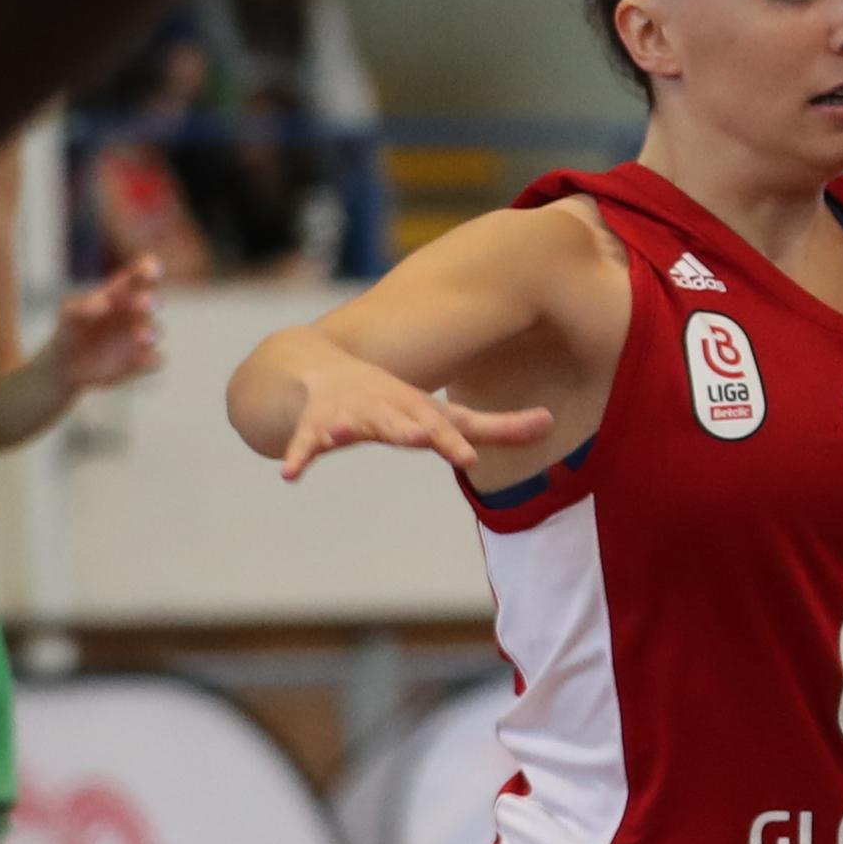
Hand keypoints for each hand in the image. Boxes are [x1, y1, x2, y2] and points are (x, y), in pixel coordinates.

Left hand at [43, 262, 163, 393]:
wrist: (68, 366)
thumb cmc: (71, 330)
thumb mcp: (69, 314)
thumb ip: (82, 306)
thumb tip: (103, 303)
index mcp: (123, 292)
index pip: (141, 276)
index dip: (148, 270)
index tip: (149, 271)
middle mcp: (137, 312)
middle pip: (151, 301)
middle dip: (149, 302)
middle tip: (141, 303)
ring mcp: (142, 336)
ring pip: (155, 330)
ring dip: (150, 332)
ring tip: (140, 336)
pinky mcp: (142, 361)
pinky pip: (154, 359)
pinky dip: (150, 359)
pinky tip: (141, 360)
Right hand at [272, 351, 547, 482]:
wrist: (320, 369)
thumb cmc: (398, 401)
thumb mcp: (444, 414)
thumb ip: (495, 428)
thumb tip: (551, 422)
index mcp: (417, 410)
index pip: (441, 429)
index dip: (454, 442)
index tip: (469, 458)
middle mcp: (384, 409)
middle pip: (396, 424)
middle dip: (406, 430)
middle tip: (420, 438)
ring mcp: (347, 415)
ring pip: (347, 425)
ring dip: (344, 432)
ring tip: (339, 438)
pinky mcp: (314, 425)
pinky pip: (305, 442)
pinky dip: (298, 456)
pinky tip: (290, 474)